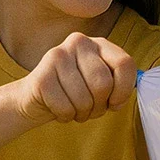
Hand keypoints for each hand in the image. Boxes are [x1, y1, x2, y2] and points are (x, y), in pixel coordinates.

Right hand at [14, 33, 135, 125]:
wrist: (35, 98)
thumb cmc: (74, 93)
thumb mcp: (100, 85)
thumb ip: (117, 85)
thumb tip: (123, 97)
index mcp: (99, 43)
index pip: (125, 64)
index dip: (124, 90)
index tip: (115, 103)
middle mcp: (79, 43)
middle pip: (103, 84)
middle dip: (99, 106)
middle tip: (90, 109)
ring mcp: (57, 56)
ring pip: (84, 98)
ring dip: (82, 113)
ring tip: (74, 108)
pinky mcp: (41, 76)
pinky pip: (65, 107)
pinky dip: (65, 116)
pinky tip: (59, 109)